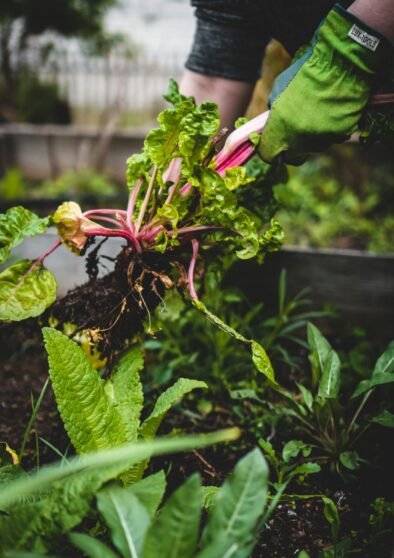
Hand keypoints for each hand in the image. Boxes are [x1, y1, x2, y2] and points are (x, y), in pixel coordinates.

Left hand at [258, 4, 391, 164]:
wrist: (339, 63)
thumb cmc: (305, 73)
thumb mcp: (278, 91)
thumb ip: (274, 113)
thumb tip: (273, 125)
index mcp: (280, 129)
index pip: (268, 155)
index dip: (269, 150)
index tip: (273, 144)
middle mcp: (299, 140)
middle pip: (293, 158)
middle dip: (292, 149)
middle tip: (295, 133)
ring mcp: (321, 140)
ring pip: (314, 147)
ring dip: (313, 137)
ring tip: (318, 114)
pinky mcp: (340, 136)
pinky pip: (333, 138)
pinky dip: (331, 129)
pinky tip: (332, 111)